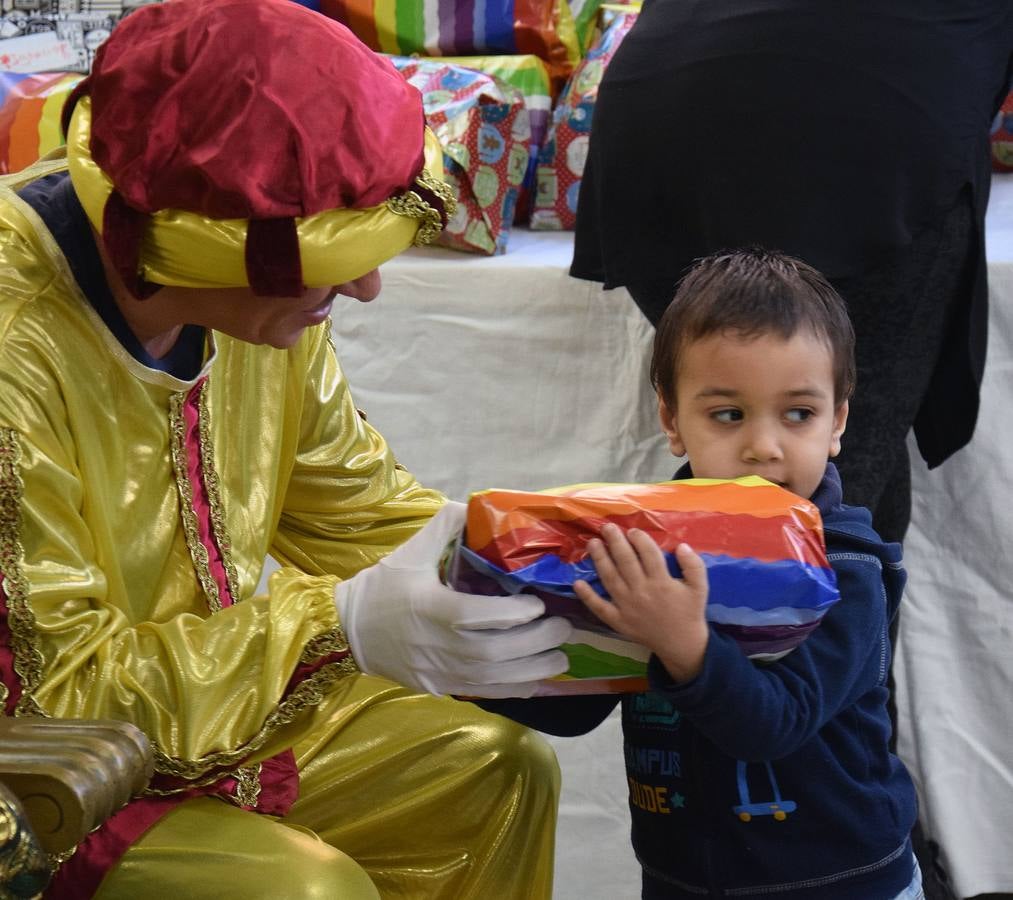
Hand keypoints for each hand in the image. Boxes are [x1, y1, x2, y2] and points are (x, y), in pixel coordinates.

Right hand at [335, 502, 572, 697]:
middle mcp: (439, 645)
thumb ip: (446, 526)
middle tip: (563, 627)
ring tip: (561, 658)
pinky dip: (515, 689)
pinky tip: (538, 680)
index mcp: (432, 607)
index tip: (538, 604)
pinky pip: (485, 693)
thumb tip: (477, 506)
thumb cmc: (383, 587)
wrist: (348, 629)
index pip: (479, 616)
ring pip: (495, 679)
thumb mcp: (411, 551)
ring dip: (534, 670)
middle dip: (536, 643)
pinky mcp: (440, 687)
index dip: (514, 613)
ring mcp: (440, 671)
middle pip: (495, 652)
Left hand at [573, 525, 709, 682]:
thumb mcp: (700, 587)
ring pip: (610, 579)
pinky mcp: (618, 620)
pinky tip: (577, 583)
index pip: (648, 554)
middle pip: (626, 562)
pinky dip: (587, 596)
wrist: (681, 644)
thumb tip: (681, 545)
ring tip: (593, 543)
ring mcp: (627, 607)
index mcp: (662, 583)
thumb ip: (693, 565)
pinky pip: (600, 607)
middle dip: (615, 542)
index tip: (632, 531)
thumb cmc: (689, 612)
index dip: (640, 540)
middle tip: (607, 528)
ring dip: (600, 560)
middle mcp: (642, 592)